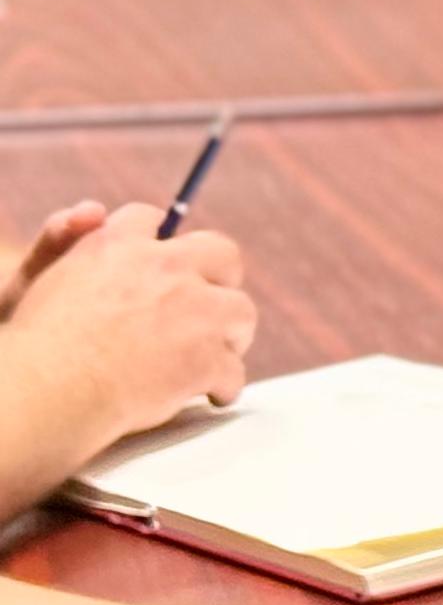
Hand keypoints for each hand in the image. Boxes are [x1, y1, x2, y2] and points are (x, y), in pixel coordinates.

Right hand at [4, 202, 253, 456]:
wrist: (50, 389)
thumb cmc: (40, 343)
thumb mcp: (45, 280)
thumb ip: (72, 246)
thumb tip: (95, 210)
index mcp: (117, 245)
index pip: (149, 220)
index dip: (161, 240)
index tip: (166, 257)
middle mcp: (163, 268)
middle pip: (220, 252)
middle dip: (220, 277)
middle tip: (211, 305)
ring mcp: (195, 311)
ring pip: (241, 310)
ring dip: (231, 333)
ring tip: (218, 353)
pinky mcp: (209, 356)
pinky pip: (234, 369)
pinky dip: (225, 385)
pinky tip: (214, 394)